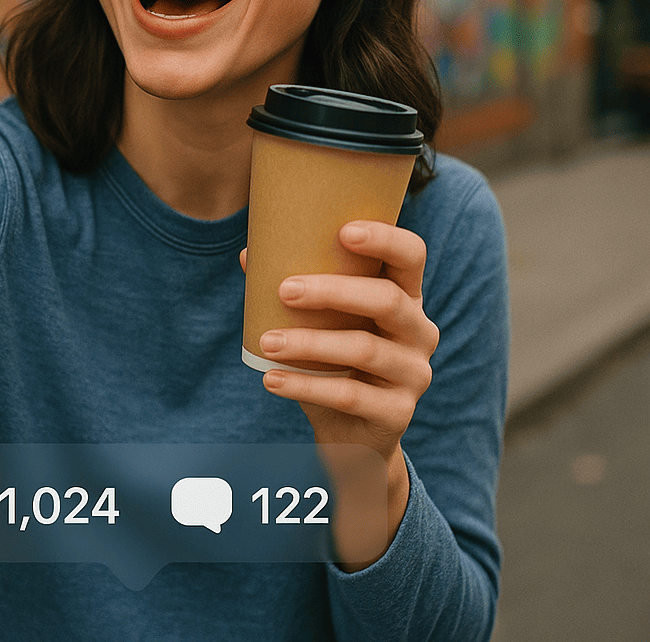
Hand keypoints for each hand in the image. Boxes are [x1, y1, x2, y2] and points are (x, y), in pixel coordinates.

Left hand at [252, 220, 435, 458]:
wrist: (353, 437)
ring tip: (267, 342)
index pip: (411, 256)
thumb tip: (248, 256)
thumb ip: (296, 289)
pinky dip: (305, 385)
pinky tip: (271, 379)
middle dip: (332, 290)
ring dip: (309, 343)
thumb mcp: (322, 322)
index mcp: (405, 296)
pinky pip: (349, 395)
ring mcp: (414, 374)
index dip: (385, 239)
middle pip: (386, 299)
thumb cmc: (334, 361)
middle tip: (285, 289)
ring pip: (364, 348)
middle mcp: (420, 331)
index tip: (343, 231)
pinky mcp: (398, 413)